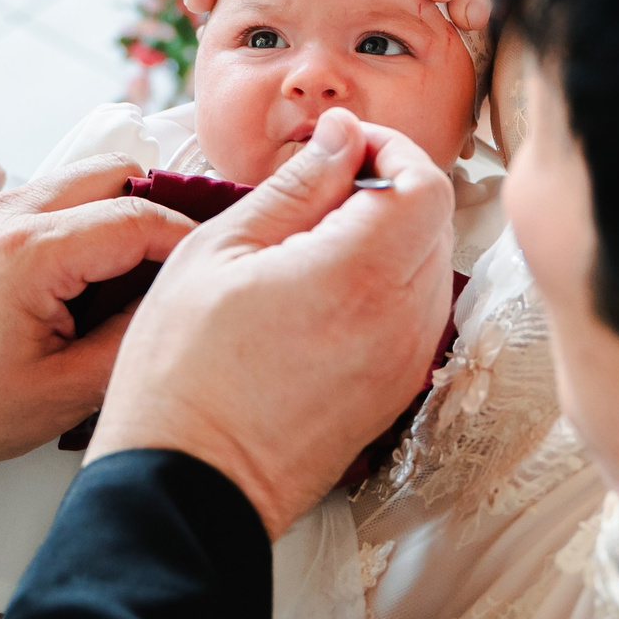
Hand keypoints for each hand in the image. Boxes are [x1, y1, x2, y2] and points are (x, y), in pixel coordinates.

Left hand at [0, 156, 197, 472]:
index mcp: (31, 253)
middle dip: (160, 208)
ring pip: (81, 180)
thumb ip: (127, 345)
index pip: (139, 217)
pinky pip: (47, 199)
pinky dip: (81, 221)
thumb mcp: (56, 394)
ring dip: (118, 212)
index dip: (189, 238)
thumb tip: (170, 308)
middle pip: (116, 172)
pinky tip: (89, 276)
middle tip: (181, 259)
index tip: (211, 262)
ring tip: (136, 274)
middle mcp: (8, 214)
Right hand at [88, 107, 454, 536]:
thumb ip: (294, 186)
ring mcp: (404, 362)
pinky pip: (416, 315)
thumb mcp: (220, 251)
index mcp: (358, 274)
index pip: (426, 182)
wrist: (187, 483)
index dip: (390, 148)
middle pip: (436, 220)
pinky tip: (322, 291)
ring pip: (430, 266)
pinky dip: (386, 285)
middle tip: (319, 187)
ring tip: (312, 243)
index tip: (341, 146)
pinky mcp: (394, 392)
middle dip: (388, 186)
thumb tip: (340, 135)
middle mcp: (400, 320)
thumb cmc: (183, 371)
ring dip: (389, 236)